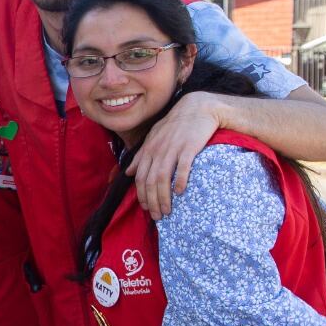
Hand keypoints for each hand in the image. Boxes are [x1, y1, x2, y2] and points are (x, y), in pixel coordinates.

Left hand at [127, 90, 219, 219]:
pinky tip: (180, 193)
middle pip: (149, 181)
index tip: (147, 209)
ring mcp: (173, 149)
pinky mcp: (189, 147)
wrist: (198, 108)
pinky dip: (179, 181)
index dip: (141, 195)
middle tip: (157, 216)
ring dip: (163, 197)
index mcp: (148, 150)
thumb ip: (141, 155)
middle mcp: (157, 151)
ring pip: (162, 178)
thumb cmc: (176, 124)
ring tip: (167, 211)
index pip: (140, 177)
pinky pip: (182, 167)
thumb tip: (128, 171)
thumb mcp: (154, 137)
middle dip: (152, 202)